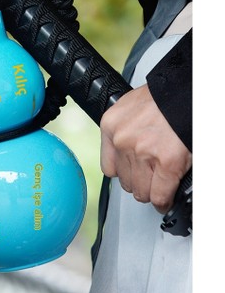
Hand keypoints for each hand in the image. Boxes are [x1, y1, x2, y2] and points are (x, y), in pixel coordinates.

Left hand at [100, 84, 191, 213]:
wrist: (184, 92)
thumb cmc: (162, 98)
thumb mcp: (129, 110)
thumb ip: (124, 133)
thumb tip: (127, 156)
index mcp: (111, 126)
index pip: (109, 167)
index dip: (124, 173)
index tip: (132, 175)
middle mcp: (123, 141)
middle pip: (125, 182)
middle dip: (140, 183)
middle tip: (150, 179)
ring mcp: (143, 154)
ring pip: (141, 191)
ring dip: (152, 191)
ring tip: (159, 186)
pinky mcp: (166, 163)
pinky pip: (160, 195)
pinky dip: (164, 201)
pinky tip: (166, 199)